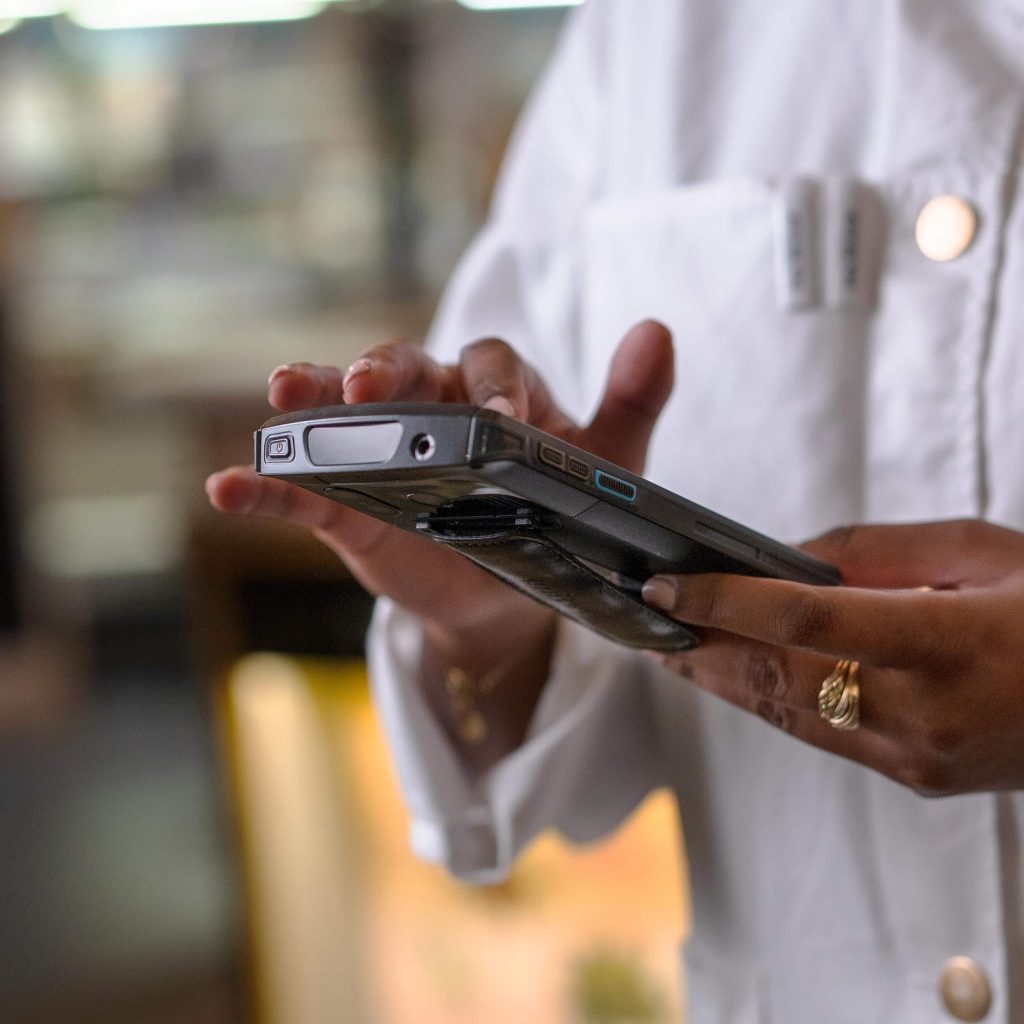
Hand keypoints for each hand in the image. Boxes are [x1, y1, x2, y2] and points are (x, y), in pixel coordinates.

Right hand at [206, 320, 674, 760]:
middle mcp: (432, 407)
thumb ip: (631, 401)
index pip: (490, 364)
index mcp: (495, 389)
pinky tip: (227, 488)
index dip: (496, 383)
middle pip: (402, 367)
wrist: (517, 590)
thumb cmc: (563, 510)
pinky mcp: (352, 505)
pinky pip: (305, 490)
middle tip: (371, 385)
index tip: (504, 418)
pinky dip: (265, 487)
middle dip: (385, 370)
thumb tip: (656, 330)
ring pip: (343, 411)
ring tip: (285, 390)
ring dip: (313, 396)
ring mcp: (384, 453)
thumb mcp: (607, 463)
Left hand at [642, 520, 1023, 794]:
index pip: (805, 621)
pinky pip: (824, 736)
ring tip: (671, 651)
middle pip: (778, 679)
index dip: (724, 602)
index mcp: (947, 642)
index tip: (665, 587)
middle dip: (701, 649)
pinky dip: (770, 705)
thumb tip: (795, 558)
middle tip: (644, 622)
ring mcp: (919, 757)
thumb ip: (882, 551)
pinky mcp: (917, 777)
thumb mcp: (985, 551)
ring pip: (789, 716)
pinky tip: (737, 682)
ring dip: (721, 683)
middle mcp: (925, 712)